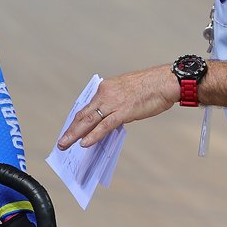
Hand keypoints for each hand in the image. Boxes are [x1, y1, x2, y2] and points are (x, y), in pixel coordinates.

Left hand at [57, 64, 179, 148]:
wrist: (165, 81)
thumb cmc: (150, 87)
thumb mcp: (126, 91)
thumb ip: (115, 104)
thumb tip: (109, 119)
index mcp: (105, 88)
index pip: (87, 107)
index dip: (76, 120)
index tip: (70, 130)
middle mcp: (105, 94)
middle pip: (83, 114)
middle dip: (71, 130)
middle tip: (61, 142)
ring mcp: (113, 102)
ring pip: (89, 120)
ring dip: (75, 134)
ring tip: (65, 144)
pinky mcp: (123, 111)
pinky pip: (104, 125)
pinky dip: (93, 135)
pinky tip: (84, 143)